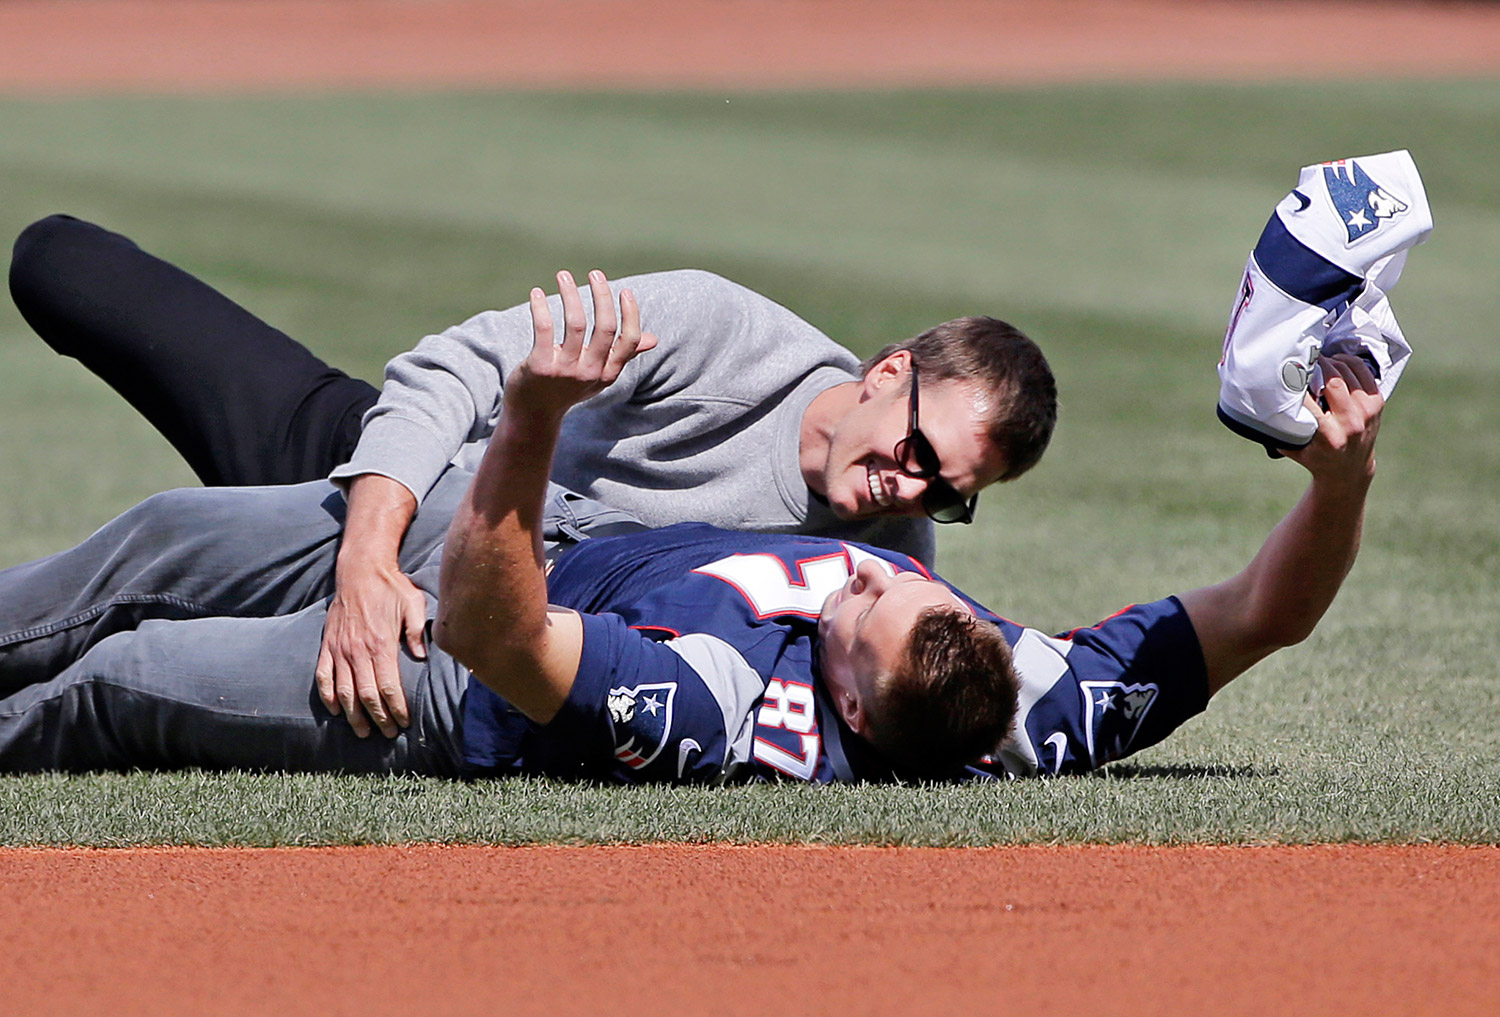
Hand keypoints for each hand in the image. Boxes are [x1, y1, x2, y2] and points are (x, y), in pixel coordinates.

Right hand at [315, 561, 428, 738]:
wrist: (359, 569)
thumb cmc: (391, 586)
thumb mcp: (413, 603)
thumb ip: (418, 631)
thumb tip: (422, 656)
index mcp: (381, 644)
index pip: (388, 687)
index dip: (396, 709)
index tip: (403, 722)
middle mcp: (358, 651)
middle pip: (366, 695)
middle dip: (378, 718)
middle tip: (387, 734)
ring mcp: (339, 649)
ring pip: (344, 691)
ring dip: (353, 715)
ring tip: (363, 732)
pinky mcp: (327, 644)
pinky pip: (323, 675)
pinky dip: (328, 695)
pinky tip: (335, 709)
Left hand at [507, 269, 657, 416]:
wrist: (533, 414)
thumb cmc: (567, 388)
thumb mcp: (598, 376)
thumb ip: (622, 355)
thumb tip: (653, 340)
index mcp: (608, 373)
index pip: (628, 340)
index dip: (630, 313)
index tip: (624, 291)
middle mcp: (590, 372)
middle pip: (605, 327)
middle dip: (602, 295)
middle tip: (595, 273)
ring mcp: (565, 370)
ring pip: (576, 323)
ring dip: (570, 294)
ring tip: (563, 275)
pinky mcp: (540, 366)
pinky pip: (544, 328)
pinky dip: (540, 307)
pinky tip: (535, 293)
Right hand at [1284, 353, 1382, 485]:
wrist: (1349, 469)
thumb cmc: (1315, 457)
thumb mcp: (1294, 447)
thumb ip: (1281, 428)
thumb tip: (1262, 405)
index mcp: (1329, 437)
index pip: (1309, 401)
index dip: (1297, 383)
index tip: (1287, 372)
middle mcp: (1351, 423)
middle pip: (1333, 380)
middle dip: (1316, 366)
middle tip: (1304, 359)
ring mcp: (1367, 411)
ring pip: (1347, 372)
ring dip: (1330, 362)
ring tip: (1317, 362)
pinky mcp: (1377, 403)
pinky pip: (1362, 371)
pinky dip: (1347, 362)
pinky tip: (1335, 362)